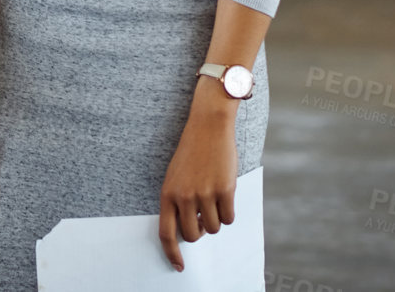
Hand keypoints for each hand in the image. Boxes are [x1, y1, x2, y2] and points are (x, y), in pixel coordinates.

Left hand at [158, 85, 239, 270]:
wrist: (208, 128)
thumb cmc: (192, 154)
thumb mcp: (175, 177)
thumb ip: (178, 203)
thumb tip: (190, 231)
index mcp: (167, 194)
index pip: (165, 233)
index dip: (172, 253)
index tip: (178, 267)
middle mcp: (183, 197)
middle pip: (194, 235)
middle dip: (201, 231)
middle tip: (204, 215)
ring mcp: (204, 194)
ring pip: (214, 228)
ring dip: (216, 218)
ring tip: (213, 196)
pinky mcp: (224, 190)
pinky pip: (229, 218)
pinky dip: (229, 212)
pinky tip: (224, 192)